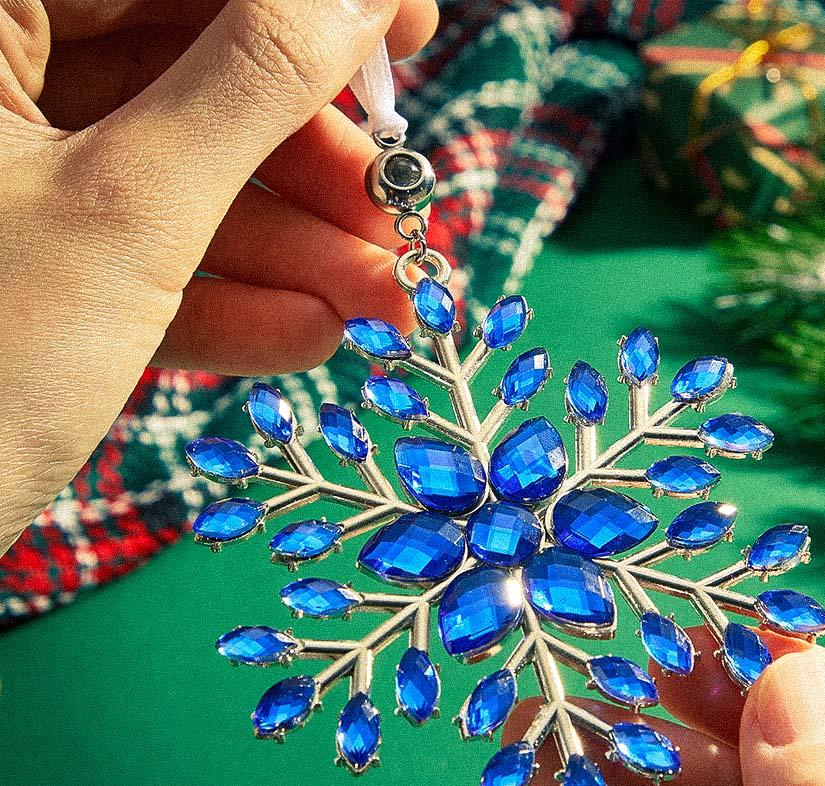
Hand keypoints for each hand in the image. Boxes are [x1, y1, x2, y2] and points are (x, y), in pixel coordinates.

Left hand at [0, 0, 435, 553]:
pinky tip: (308, 333)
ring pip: (176, 174)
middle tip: (394, 213)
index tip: (404, 34)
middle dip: (310, 161)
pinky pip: (143, 254)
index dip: (303, 4)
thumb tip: (360, 1)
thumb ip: (253, 89)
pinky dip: (228, 297)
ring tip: (383, 302)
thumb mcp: (127, 212)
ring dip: (293, 249)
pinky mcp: (33, 260)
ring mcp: (11, 178)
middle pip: (186, 73)